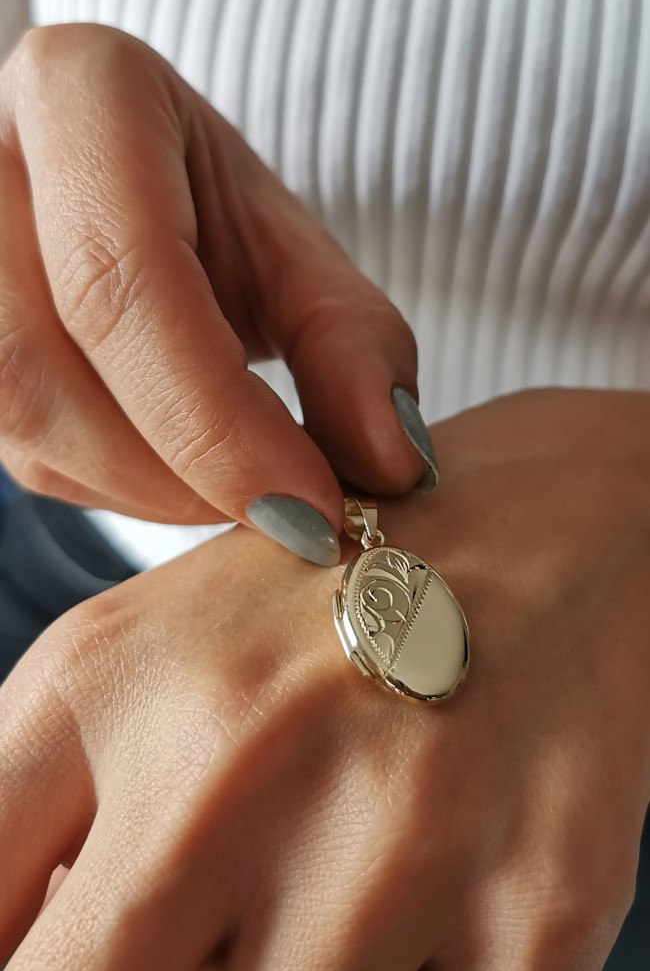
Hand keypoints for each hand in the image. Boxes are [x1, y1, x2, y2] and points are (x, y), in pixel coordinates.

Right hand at [0, 23, 432, 561]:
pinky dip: (124, 484)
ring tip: (247, 485)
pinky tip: (184, 465)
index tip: (313, 509)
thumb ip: (350, 341)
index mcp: (80, 99)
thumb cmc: (207, 201)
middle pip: (48, 370)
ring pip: (26, 423)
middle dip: (182, 474)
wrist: (128, 183)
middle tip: (290, 515)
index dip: (217, 422)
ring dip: (153, 490)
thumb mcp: (294, 246)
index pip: (123, 282)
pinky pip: (28, 451)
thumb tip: (394, 464)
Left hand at [2, 387, 648, 969]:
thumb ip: (53, 815)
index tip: (70, 947)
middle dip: (139, 970)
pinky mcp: (537, 904)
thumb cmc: (332, 595)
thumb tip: (40, 939)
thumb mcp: (150, 654)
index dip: (25, 961)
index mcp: (110, 684)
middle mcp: (236, 760)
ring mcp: (395, 841)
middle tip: (212, 923)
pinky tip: (418, 907)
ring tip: (321, 886)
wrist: (546, 528)